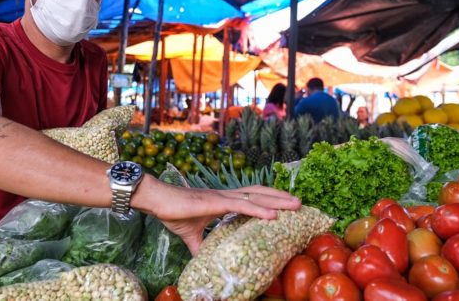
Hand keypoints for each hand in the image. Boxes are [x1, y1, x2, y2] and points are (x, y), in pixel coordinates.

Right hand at [149, 183, 301, 254]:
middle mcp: (227, 196)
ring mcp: (222, 197)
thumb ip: (202, 248)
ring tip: (296, 205)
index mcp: (223, 201)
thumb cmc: (173, 212)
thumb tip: (206, 264)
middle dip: (281, 197)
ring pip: (257, 196)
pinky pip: (242, 206)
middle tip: (301, 204)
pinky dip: (259, 209)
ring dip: (278, 201)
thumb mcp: (191, 236)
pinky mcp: (215, 203)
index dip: (270, 199)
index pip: (253, 197)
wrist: (157, 200)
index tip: (287, 206)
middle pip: (261, 193)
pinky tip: (272, 215)